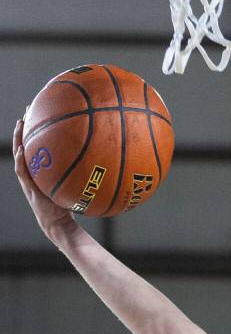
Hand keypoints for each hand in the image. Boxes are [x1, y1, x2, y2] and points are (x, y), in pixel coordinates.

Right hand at [13, 119, 82, 244]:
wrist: (59, 224)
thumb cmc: (69, 207)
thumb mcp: (78, 186)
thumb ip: (86, 174)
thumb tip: (108, 162)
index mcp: (43, 169)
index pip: (38, 145)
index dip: (39, 128)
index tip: (43, 111)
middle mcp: (34, 171)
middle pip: (26, 144)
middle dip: (26, 127)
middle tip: (29, 109)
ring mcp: (29, 179)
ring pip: (20, 154)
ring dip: (18, 138)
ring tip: (20, 123)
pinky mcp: (28, 189)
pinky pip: (21, 172)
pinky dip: (20, 160)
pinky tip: (20, 149)